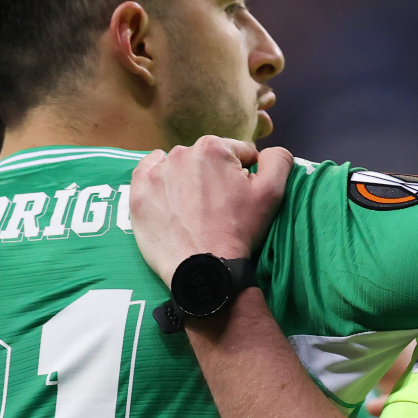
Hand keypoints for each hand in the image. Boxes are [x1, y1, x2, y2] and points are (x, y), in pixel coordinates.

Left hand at [129, 135, 293, 284]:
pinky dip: (158, 178)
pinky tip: (168, 194)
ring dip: (188, 180)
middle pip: (207, 159)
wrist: (203, 269)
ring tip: (195, 210)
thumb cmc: (238, 231)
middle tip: (219, 207)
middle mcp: (181, 152)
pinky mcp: (139, 192)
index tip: (241, 198)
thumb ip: (278, 160)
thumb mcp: (272, 194)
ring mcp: (156, 173)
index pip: (237, 153)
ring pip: (179, 167)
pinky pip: (148, 172)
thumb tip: (269, 152)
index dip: (244, 175)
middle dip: (216, 176)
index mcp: (213, 148)